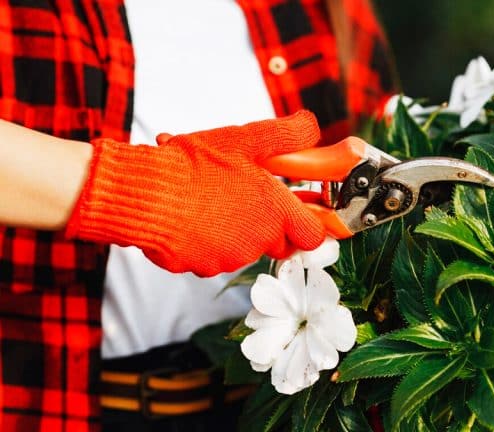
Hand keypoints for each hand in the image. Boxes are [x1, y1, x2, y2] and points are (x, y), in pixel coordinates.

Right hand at [65, 110, 325, 276]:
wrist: (144, 192)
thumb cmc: (194, 164)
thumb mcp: (246, 139)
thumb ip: (287, 135)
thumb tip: (310, 126)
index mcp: (275, 211)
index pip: (313, 236)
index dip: (307, 224)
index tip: (298, 213)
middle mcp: (258, 240)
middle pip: (279, 243)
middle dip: (270, 226)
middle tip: (247, 200)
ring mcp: (231, 258)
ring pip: (245, 249)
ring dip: (235, 230)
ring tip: (211, 200)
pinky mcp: (203, 268)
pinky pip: (214, 257)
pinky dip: (207, 241)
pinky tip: (192, 216)